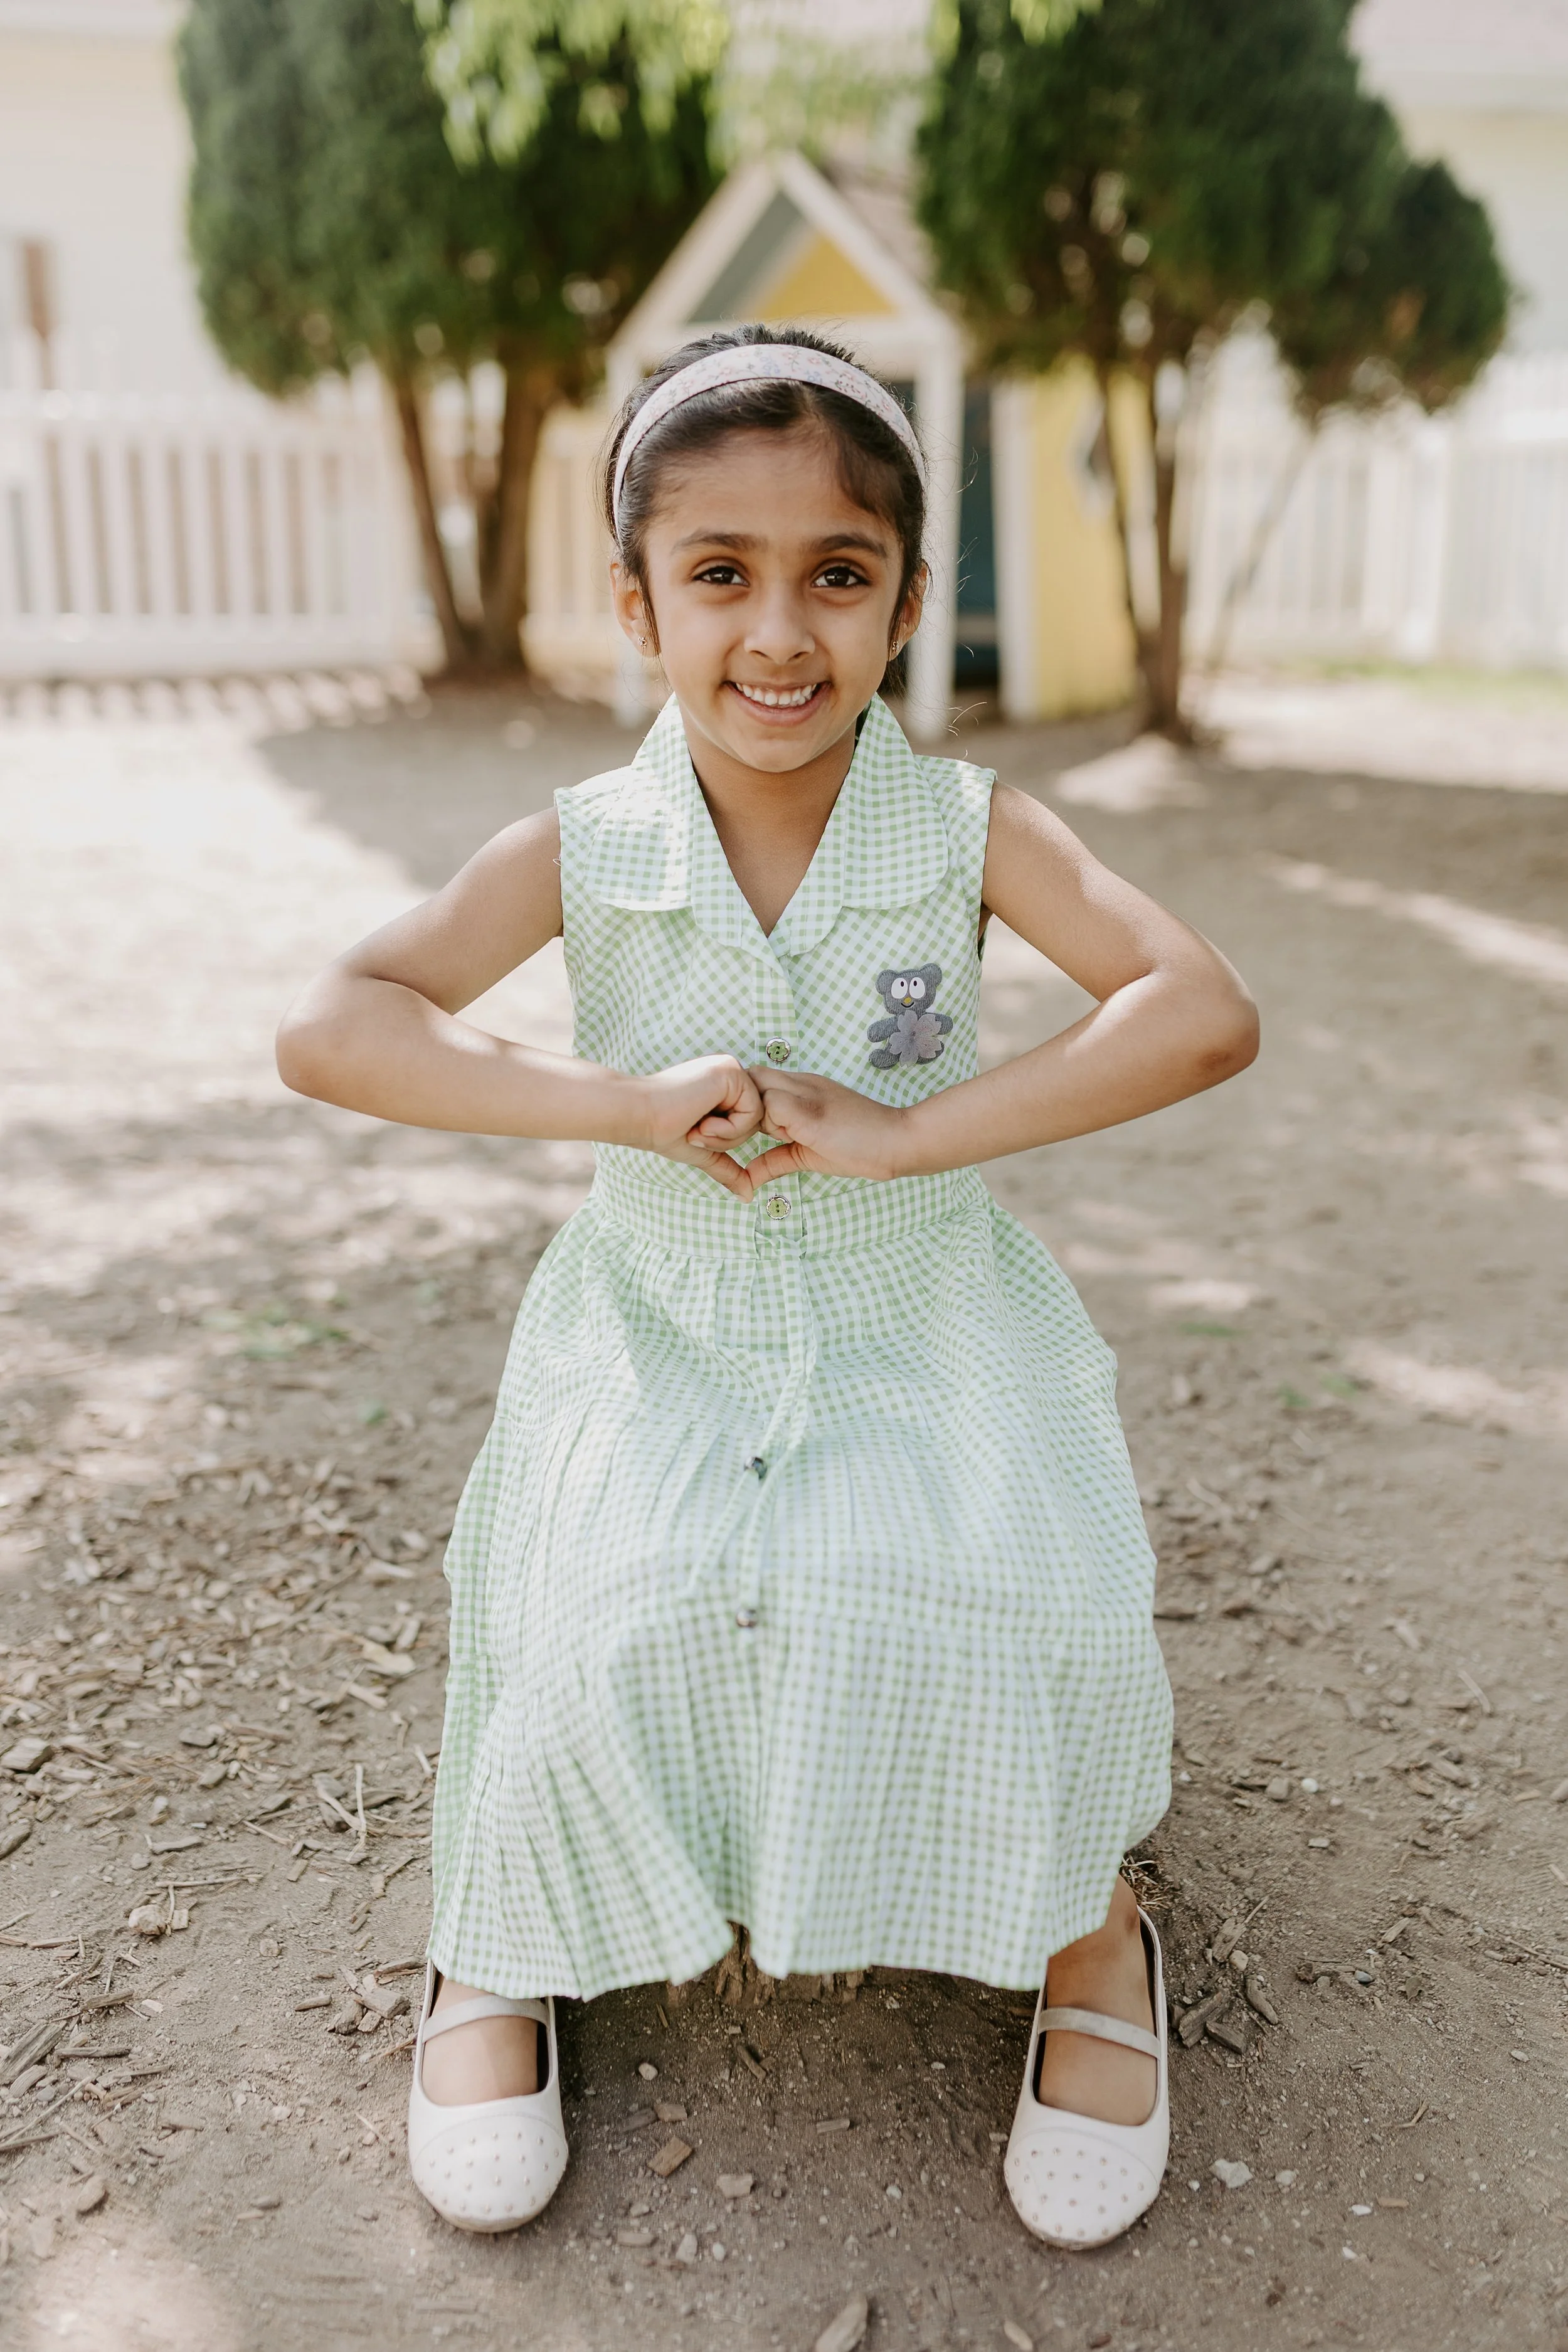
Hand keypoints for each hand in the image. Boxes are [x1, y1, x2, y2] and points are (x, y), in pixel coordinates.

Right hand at [637, 1055, 766, 1197]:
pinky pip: (752, 1112)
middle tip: (695, 1132)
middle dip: (726, 1138)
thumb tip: (747, 1194)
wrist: (635, 1115)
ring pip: (756, 1117)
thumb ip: (726, 1166)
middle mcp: (729, 1071)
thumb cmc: (660, 1129)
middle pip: (755, 1120)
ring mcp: (731, 1068)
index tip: (694, 1132)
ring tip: (696, 1127)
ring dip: (725, 1134)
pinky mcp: (730, 1071)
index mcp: (722, 1085)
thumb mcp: (702, 1149)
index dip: (724, 1137)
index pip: (747, 1121)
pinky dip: (726, 1128)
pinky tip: (701, 1122)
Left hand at [741, 1066, 910, 1184]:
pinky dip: (772, 1126)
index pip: (758, 1079)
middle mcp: (802, 1083)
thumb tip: (748, 1177)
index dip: (750, 1105)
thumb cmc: (861, 1146)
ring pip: (758, 1090)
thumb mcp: (807, 1153)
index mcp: (804, 1087)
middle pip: (752, 1077)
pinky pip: (771, 1106)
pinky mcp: (809, 1110)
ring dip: (761, 1118)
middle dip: (747, 1106)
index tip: (761, 1131)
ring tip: (789, 1138)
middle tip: (767, 1135)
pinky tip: (795, 1140)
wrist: (899, 1142)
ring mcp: (806, 1093)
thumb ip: (776, 1159)